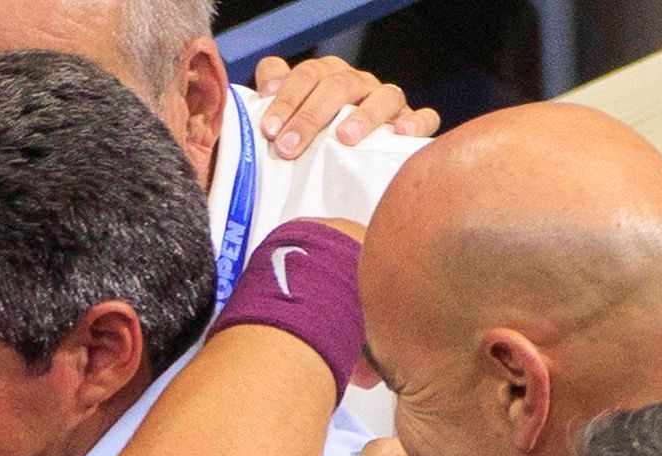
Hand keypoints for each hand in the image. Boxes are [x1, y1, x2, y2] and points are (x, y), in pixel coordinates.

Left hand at [253, 56, 440, 158]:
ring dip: (361, 115)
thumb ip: (266, 120)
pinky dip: (415, 121)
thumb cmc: (313, 153)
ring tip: (343, 138)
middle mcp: (353, 84)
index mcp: (320, 80)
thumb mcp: (285, 136)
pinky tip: (400, 134)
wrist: (357, 174)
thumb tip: (238, 117)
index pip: (300, 75)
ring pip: (381, 93)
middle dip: (307, 115)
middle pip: (333, 83)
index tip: (266, 125)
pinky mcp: (412, 123)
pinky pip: (423, 116)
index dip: (282, 93)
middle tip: (286, 146)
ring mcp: (385, 101)